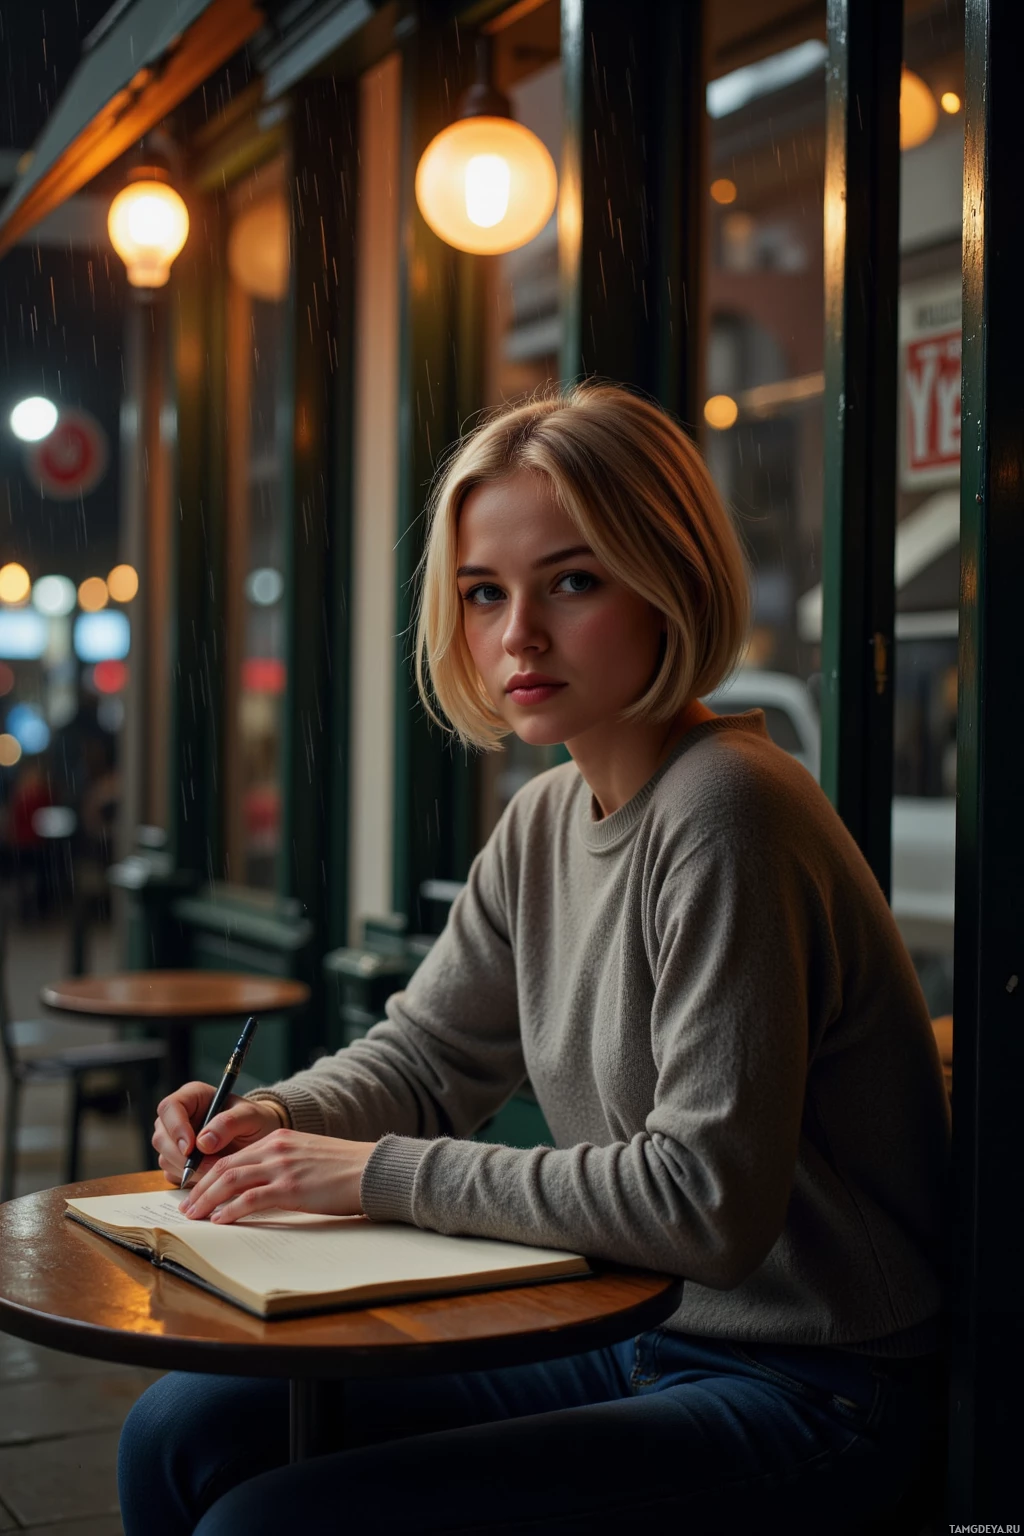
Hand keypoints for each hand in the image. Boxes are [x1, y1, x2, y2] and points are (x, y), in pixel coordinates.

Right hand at [152, 1081, 284, 1186]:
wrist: (259, 1140)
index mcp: (192, 1096)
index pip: (169, 1108)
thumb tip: (202, 1143)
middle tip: (209, 1166)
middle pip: (161, 1137)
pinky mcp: (178, 1161)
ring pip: (165, 1158)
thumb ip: (228, 1123)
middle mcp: (178, 1117)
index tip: (191, 1148)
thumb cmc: (255, 1121)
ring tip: (216, 1170)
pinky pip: (172, 1174)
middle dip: (181, 1156)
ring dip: (188, 1170)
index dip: (176, 1128)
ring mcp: (175, 1140)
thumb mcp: (250, 1116)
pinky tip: (210, 1176)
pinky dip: (189, 1179)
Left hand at [177, 1131, 375, 1223]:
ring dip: (207, 1200)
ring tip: (194, 1216)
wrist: (371, 1169)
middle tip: (186, 1208)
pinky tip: (220, 1219)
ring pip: (231, 1181)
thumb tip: (259, 1189)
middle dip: (200, 1188)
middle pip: (225, 1167)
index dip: (209, 1175)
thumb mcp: (307, 1157)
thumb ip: (282, 1165)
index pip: (233, 1157)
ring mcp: (282, 1167)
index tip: (196, 1192)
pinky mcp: (291, 1187)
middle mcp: (275, 1148)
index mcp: (278, 1139)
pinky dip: (231, 1210)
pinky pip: (251, 1198)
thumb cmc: (344, 1168)